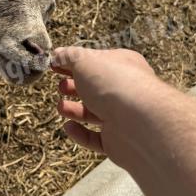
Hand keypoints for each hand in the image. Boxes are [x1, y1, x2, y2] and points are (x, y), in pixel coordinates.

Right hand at [51, 46, 159, 167]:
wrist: (141, 124)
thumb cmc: (114, 84)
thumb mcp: (85, 61)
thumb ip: (68, 56)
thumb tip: (57, 54)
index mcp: (122, 66)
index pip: (96, 62)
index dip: (74, 62)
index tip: (54, 64)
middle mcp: (124, 90)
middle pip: (95, 88)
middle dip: (75, 86)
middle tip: (61, 86)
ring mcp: (122, 118)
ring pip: (94, 113)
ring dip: (74, 109)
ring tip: (61, 107)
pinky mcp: (117, 142)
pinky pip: (95, 138)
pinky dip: (80, 134)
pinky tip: (68, 127)